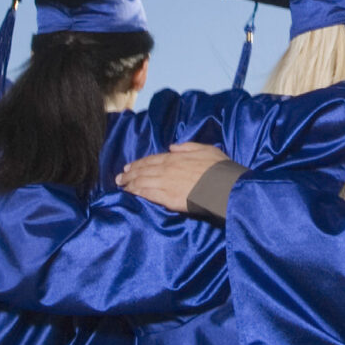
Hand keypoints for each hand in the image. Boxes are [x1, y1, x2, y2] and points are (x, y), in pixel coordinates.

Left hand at [116, 142, 230, 211]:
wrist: (225, 186)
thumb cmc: (219, 168)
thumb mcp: (205, 149)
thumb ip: (187, 147)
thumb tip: (172, 147)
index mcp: (176, 157)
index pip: (152, 159)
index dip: (139, 163)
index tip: (129, 166)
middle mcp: (167, 168)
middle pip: (143, 170)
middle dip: (130, 173)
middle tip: (119, 177)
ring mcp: (166, 183)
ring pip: (142, 181)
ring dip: (130, 182)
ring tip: (121, 185)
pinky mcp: (167, 197)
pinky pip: (148, 194)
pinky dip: (137, 192)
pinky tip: (130, 193)